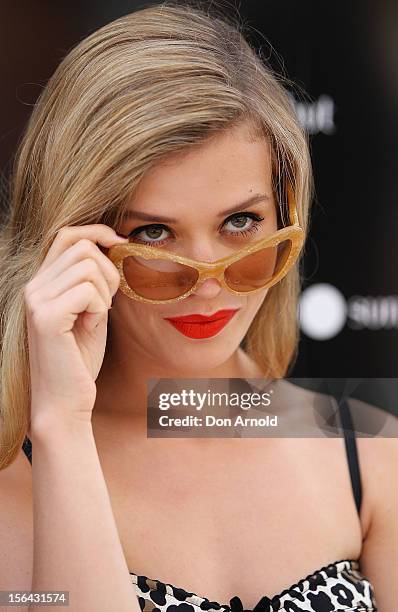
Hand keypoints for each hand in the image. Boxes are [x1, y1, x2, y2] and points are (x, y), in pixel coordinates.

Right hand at [24, 224, 127, 429]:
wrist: (66, 401)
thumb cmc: (81, 359)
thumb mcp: (89, 311)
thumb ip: (92, 280)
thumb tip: (112, 246)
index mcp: (42, 283)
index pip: (66, 234)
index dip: (97, 231)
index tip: (120, 242)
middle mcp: (33, 286)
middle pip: (83, 247)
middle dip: (109, 272)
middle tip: (107, 304)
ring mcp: (36, 300)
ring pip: (89, 266)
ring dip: (106, 293)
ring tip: (96, 319)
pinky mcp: (46, 316)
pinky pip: (89, 290)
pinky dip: (100, 309)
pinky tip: (90, 328)